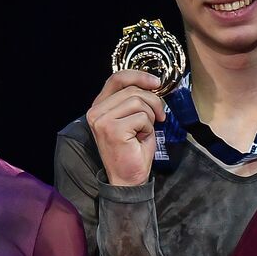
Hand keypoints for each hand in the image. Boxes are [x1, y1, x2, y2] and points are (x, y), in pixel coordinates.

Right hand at [86, 70, 167, 186]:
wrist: (128, 179)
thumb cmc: (133, 151)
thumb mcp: (134, 119)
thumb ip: (135, 100)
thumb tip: (152, 84)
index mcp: (99, 106)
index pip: (117, 79)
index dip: (138, 76)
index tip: (156, 82)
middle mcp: (96, 111)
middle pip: (132, 90)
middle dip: (153, 101)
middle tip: (160, 117)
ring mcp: (102, 120)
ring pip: (138, 102)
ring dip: (150, 116)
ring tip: (145, 131)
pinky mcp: (112, 129)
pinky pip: (142, 117)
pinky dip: (148, 128)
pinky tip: (141, 139)